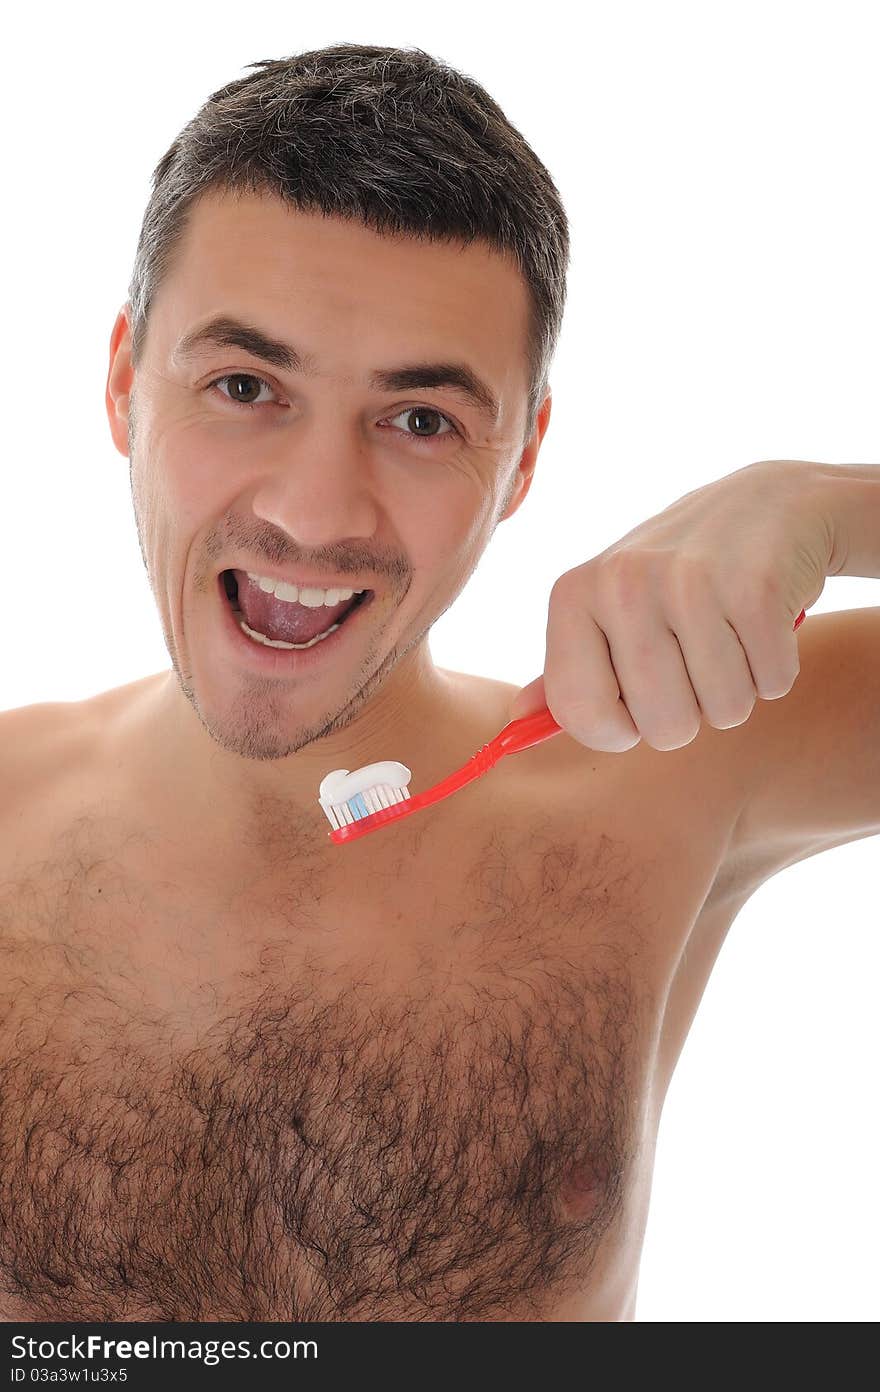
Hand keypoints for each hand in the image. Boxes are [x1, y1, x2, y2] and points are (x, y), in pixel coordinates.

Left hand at [508, 460, 829, 750]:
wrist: (769, 505)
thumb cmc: (679, 576)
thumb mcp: (611, 610)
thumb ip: (569, 670)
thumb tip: (516, 722)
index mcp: (574, 594)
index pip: (579, 713)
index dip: (616, 732)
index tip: (635, 707)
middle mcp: (622, 582)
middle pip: (661, 726)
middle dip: (690, 715)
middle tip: (697, 658)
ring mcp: (689, 581)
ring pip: (724, 711)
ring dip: (738, 690)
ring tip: (731, 636)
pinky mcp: (756, 586)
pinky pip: (771, 683)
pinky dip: (777, 668)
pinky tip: (765, 623)